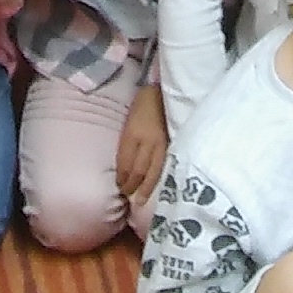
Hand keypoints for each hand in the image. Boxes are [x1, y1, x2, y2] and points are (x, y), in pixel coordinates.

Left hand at [115, 81, 168, 206]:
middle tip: (128, 198)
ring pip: (154, 171)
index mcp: (133, 133)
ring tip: (141, 201)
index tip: (118, 187)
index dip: (122, 177)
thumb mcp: (128, 123)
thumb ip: (127, 144)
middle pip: (139, 170)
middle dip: (132, 186)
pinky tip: (158, 187)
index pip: (125, 162)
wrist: (163, 91)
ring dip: (146, 188)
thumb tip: (123, 168)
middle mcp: (148, 140)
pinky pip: (166, 164)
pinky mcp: (173, 143)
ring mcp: (162, 142)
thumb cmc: (142, 106)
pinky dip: (160, 178)